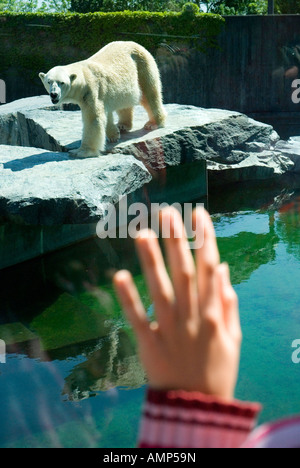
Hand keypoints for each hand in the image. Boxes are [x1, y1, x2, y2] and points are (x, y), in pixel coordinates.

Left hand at [113, 207, 241, 400]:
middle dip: (176, 239)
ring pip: (160, 289)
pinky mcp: (150, 344)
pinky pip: (137, 318)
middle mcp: (193, 315)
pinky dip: (128, 298)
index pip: (209, 267)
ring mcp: (170, 329)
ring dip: (151, 260)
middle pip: (183, 271)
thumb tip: (223, 268)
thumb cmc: (217, 369)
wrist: (198, 408)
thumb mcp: (234, 337)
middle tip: (166, 212)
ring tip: (141, 232)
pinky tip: (118, 276)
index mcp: (214, 312)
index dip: (204, 238)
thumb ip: (229, 302)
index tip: (197, 214)